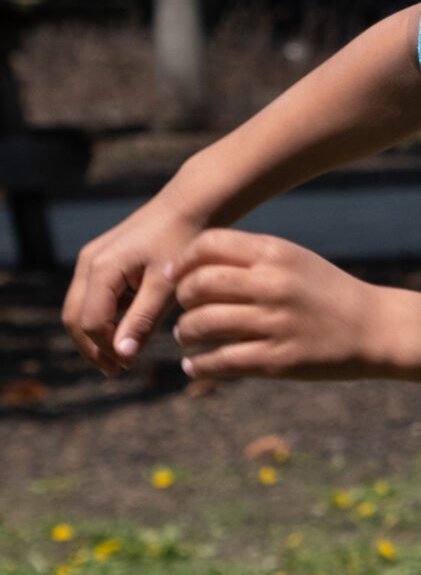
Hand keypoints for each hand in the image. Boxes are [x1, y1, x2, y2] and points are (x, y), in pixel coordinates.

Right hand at [63, 200, 214, 375]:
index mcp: (101, 269)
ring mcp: (92, 260)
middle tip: (116, 369)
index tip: (128, 364)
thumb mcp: (167, 285)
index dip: (106, 348)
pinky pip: (95, 295)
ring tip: (126, 351)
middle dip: (92, 346)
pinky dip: (107, 314)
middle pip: (75, 317)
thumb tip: (122, 354)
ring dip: (99, 332)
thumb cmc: (184, 242)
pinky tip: (133, 323)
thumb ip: (143, 320)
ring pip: (82, 307)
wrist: (192, 205)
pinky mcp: (103, 260)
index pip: (90, 322)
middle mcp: (88, 263)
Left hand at [169, 230, 387, 382]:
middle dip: (182, 300)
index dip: (182, 260)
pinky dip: (199, 366)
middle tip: (186, 311)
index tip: (174, 276)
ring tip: (188, 337)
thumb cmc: (330, 294)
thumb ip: (252, 259)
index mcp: (278, 254)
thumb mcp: (297, 262)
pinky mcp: (277, 359)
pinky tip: (195, 366)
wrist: (378, 328)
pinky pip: (219, 361)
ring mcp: (275, 323)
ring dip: (185, 333)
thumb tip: (193, 269)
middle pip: (198, 284)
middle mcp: (274, 284)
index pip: (209, 245)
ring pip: (202, 324)